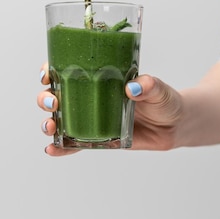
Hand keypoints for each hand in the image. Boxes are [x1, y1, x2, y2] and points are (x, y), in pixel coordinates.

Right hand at [37, 62, 183, 154]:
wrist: (174, 125)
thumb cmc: (164, 100)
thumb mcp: (159, 89)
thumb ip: (149, 85)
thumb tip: (134, 88)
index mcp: (99, 76)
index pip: (66, 68)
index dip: (50, 70)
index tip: (47, 74)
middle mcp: (89, 95)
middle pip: (56, 94)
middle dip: (45, 97)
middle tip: (52, 102)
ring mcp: (91, 118)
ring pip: (60, 118)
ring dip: (49, 121)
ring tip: (51, 126)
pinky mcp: (97, 138)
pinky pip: (74, 143)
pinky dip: (61, 147)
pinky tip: (52, 149)